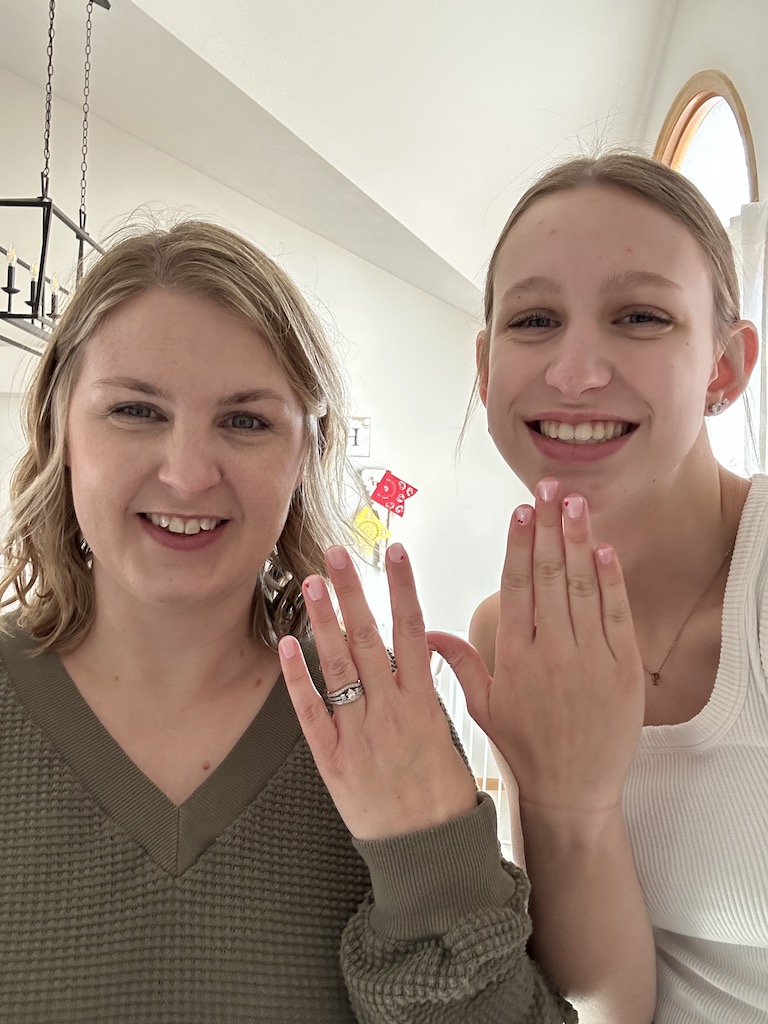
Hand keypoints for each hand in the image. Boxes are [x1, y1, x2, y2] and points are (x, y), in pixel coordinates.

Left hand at [278, 542, 476, 840]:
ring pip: (339, 667)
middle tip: (337, 553)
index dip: (404, 588)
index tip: (396, 551)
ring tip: (310, 582)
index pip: (414, 630)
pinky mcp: (334, 760)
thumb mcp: (450, 735)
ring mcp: (360, 733)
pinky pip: (312, 713)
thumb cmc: (444, 794)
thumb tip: (420, 651)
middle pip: (369, 638)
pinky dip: (298, 679)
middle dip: (353, 592)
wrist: (429, 853)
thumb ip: (429, 691)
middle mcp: (390, 710)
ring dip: (323, 622)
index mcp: (423, 702)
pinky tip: (286, 646)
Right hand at [429, 479, 644, 818]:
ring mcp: (590, 657)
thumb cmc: (525, 750)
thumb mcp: (482, 707)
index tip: (520, 511)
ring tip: (576, 503)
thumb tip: (429, 632)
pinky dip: (612, 580)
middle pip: (549, 575)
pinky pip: (617, 615)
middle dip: (548, 526)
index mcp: (515, 656)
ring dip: (579, 540)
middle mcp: (551, 650)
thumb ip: (460, 663)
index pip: (516, 586)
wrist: (573, 791)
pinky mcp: (623, 669)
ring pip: (583, 586)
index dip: (519, 544)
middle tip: (549, 488)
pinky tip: (605, 549)